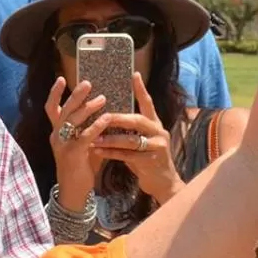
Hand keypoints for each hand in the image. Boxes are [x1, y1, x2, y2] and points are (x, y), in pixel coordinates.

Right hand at [45, 77, 107, 210]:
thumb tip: (103, 109)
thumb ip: (88, 127)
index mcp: (57, 132)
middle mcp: (56, 136)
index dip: (54, 93)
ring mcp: (62, 146)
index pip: (51, 109)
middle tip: (88, 83)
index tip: (61, 78)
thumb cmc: (82, 166)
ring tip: (102, 99)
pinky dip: (96, 126)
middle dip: (75, 95)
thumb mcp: (82, 143)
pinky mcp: (72, 155)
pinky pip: (84, 137)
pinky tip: (107, 119)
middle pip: (63, 110)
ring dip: (87, 108)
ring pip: (72, 121)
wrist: (74, 192)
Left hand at [90, 73, 182, 204]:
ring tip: (94, 137)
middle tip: (101, 115)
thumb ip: (131, 130)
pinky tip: (97, 151)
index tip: (134, 74)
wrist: (163, 183)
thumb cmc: (147, 159)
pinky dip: (111, 153)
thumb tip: (108, 116)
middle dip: (117, 118)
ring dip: (110, 139)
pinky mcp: (151, 162)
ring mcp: (157, 147)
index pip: (148, 103)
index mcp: (155, 124)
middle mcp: (158, 132)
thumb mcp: (142, 141)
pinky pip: (127, 156)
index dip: (141, 89)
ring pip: (131, 140)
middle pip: (137, 120)